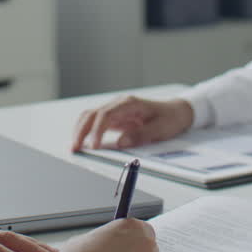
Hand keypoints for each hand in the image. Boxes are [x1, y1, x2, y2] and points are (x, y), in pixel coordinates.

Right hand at [71, 95, 194, 151]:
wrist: (177, 111)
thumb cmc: (170, 118)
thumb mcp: (160, 129)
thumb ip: (141, 135)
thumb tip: (121, 143)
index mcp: (129, 104)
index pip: (106, 114)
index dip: (97, 130)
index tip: (94, 145)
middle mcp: (119, 104)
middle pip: (92, 114)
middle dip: (81, 131)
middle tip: (75, 148)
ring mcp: (115, 110)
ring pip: (90, 117)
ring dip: (80, 130)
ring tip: (75, 147)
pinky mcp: (115, 118)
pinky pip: (96, 122)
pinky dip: (87, 131)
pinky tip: (83, 142)